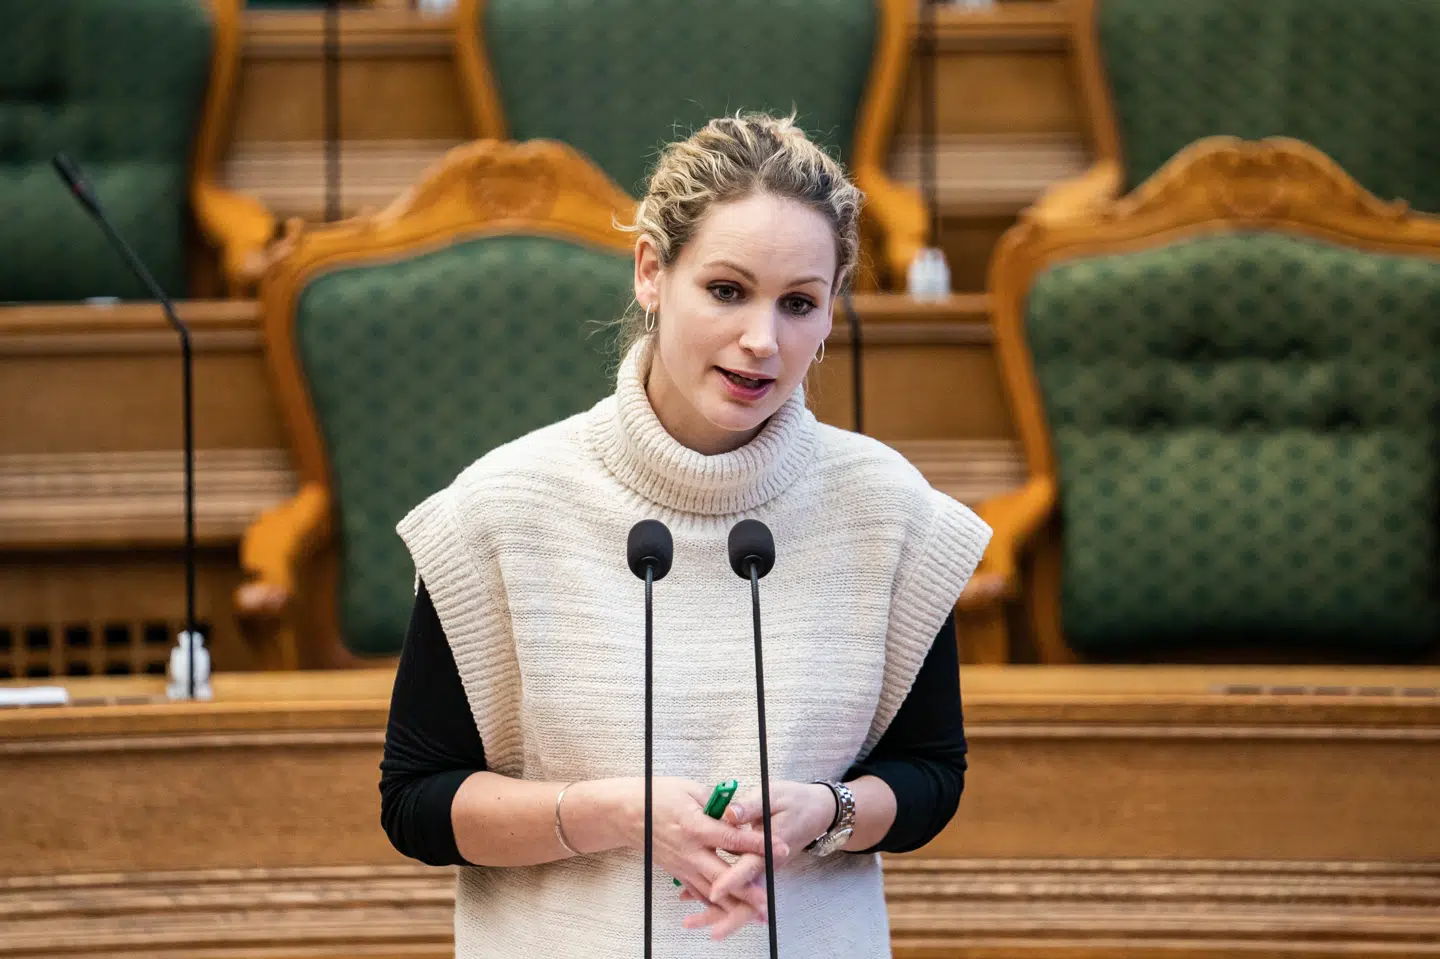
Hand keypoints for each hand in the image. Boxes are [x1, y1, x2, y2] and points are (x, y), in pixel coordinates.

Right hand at [615, 777, 781, 917]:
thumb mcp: (690, 789)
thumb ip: (717, 802)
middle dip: (748, 890)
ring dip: (735, 904)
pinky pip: (698, 893)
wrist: (629, 814)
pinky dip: (714, 906)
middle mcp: (691, 851)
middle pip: (724, 874)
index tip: (779, 848)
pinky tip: (730, 914)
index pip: (732, 839)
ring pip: (712, 891)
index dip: (758, 844)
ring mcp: (683, 865)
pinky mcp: (678, 872)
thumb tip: (739, 812)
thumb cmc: (658, 796)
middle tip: (769, 901)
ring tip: (757, 915)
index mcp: (696, 826)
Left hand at [682, 781, 835, 935]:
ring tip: (689, 922)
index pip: (748, 868)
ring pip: (742, 901)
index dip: (731, 881)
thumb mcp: (773, 797)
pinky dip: (719, 899)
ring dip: (717, 913)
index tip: (713, 893)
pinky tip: (692, 897)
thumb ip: (750, 806)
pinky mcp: (758, 870)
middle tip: (692, 924)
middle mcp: (766, 865)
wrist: (817, 812)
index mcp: (768, 848)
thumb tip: (729, 813)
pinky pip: (740, 891)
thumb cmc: (794, 802)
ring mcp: (762, 871)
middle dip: (721, 915)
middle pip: (746, 899)